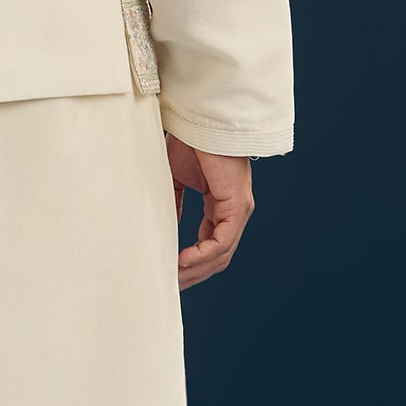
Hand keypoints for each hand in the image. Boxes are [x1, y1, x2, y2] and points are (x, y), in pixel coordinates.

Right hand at [165, 134, 253, 290]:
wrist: (199, 119)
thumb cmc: (189, 141)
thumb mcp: (175, 179)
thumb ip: (173, 205)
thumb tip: (167, 228)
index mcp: (221, 205)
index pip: (211, 244)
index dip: (191, 263)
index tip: (169, 273)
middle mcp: (234, 212)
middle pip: (218, 256)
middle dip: (194, 274)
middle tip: (170, 286)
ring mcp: (238, 210)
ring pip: (221, 254)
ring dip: (196, 271)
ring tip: (173, 279)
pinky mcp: (237, 206)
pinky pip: (221, 241)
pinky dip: (202, 255)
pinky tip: (182, 261)